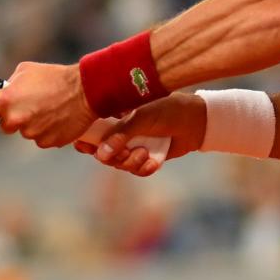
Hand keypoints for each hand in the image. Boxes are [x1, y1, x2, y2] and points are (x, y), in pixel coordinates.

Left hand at [0, 62, 93, 147]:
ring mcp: (31, 133)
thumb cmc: (55, 78)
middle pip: (5, 127)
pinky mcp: (47, 142)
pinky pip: (42, 139)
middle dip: (15, 118)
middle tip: (31, 106)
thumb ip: (9, 85)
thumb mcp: (26, 71)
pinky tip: (57, 118)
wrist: (85, 91)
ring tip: (49, 109)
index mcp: (5, 101)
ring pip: (26, 132)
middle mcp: (15, 119)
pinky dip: (48, 131)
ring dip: (34, 124)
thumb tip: (4, 93)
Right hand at [81, 93, 207, 176]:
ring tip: (144, 154)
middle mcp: (121, 133)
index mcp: (114, 117)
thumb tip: (100, 154)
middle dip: (112, 157)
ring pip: (119, 164)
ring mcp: (134, 146)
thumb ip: (120, 133)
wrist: (195, 119)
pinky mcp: (147, 158)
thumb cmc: (167, 109)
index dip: (84, 141)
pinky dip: (144, 169)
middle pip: (102, 153)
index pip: (91, 131)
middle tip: (125, 152)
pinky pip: (138, 171)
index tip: (85, 146)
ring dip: (129, 163)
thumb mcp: (141, 116)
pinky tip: (154, 162)